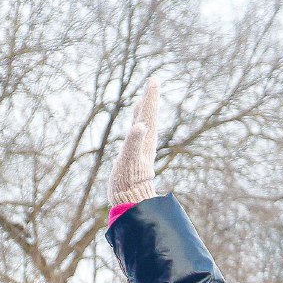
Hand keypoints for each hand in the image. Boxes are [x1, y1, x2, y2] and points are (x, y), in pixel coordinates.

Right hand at [110, 77, 160, 211]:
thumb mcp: (129, 160)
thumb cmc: (128, 182)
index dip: (150, 97)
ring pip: (144, 126)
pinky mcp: (135, 157)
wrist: (131, 202)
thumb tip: (140, 126)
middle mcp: (145, 143)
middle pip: (149, 117)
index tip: (154, 80)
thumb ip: (134, 142)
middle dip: (150, 99)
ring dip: (145, 111)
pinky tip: (138, 124)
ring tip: (145, 98)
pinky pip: (137, 137)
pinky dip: (137, 126)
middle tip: (153, 81)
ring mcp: (141, 150)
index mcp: (145, 140)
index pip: (149, 114)